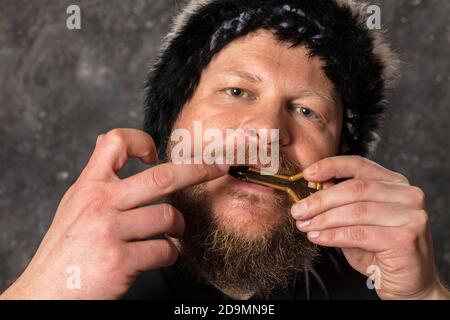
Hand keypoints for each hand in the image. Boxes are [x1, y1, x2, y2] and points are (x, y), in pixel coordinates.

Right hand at [0, 128, 228, 299]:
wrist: (47, 292)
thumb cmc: (66, 248)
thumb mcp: (74, 203)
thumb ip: (96, 177)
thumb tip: (107, 142)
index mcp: (88, 186)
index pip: (115, 143)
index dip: (142, 141)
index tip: (156, 153)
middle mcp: (100, 203)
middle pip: (162, 177)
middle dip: (198, 170)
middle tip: (217, 168)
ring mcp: (110, 231)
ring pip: (168, 216)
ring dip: (179, 226)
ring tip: (173, 232)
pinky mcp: (120, 259)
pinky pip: (164, 249)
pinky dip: (170, 253)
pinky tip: (161, 255)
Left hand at [291, 156, 448, 299]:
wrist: (408, 283)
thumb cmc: (379, 251)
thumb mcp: (355, 222)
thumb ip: (339, 202)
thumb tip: (312, 184)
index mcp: (395, 184)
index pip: (360, 165)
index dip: (331, 166)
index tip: (307, 174)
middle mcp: (407, 195)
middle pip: (355, 189)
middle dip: (320, 200)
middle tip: (298, 210)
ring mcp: (410, 216)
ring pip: (356, 211)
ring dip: (324, 219)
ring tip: (305, 226)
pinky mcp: (406, 239)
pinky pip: (359, 234)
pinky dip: (333, 235)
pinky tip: (318, 238)